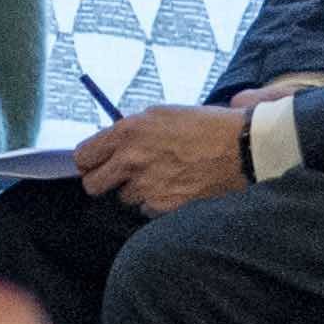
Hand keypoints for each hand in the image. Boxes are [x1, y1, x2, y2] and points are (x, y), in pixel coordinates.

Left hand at [72, 103, 260, 215]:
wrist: (241, 148)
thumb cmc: (205, 126)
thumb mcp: (162, 114)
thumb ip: (132, 129)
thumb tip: (112, 142)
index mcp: (127, 132)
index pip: (83, 156)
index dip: (88, 162)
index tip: (94, 164)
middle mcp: (131, 160)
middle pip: (93, 185)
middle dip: (103, 182)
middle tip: (119, 177)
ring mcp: (146, 186)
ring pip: (124, 198)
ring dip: (137, 191)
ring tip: (163, 176)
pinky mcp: (163, 206)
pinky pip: (147, 209)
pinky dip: (157, 203)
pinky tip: (176, 187)